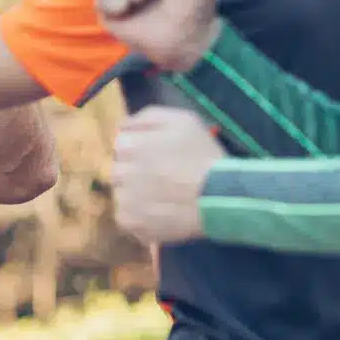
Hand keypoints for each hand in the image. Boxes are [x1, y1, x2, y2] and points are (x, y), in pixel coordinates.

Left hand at [111, 106, 222, 244]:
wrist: (221, 197)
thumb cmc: (203, 156)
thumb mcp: (183, 121)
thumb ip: (147, 117)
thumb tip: (120, 126)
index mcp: (131, 145)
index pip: (120, 145)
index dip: (140, 150)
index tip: (158, 157)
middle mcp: (121, 172)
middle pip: (118, 170)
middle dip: (134, 172)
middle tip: (161, 178)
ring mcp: (124, 199)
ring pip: (121, 194)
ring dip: (135, 194)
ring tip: (163, 197)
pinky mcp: (130, 222)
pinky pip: (125, 217)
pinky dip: (138, 216)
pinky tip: (159, 213)